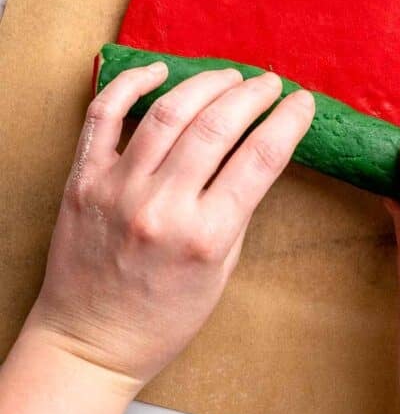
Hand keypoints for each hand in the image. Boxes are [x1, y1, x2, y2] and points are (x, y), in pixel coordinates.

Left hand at [27, 60, 314, 387]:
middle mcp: (162, 207)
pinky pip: (105, 116)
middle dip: (253, 94)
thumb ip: (239, 207)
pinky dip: (132, 83)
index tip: (302, 101)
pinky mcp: (83, 180)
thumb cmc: (164, 316)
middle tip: (270, 83)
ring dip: (207, 84)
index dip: (289, 120)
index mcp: (205, 237)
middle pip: (218, 125)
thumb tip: (259, 148)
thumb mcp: (222, 269)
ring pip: (169, 111)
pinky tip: (160, 71)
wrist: (90, 343)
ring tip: (229, 77)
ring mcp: (118, 189)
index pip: (261, 157)